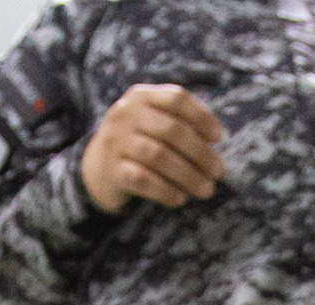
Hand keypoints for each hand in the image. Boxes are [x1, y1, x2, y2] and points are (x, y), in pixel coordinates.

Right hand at [81, 84, 223, 212]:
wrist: (95, 169)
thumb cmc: (136, 143)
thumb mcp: (152, 122)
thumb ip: (178, 122)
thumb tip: (214, 140)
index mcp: (141, 96)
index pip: (176, 99)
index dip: (201, 117)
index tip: (219, 139)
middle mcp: (126, 114)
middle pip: (171, 130)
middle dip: (200, 153)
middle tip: (218, 173)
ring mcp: (116, 142)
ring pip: (159, 157)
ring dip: (188, 176)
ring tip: (206, 190)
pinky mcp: (111, 171)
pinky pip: (143, 180)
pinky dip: (165, 190)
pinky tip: (180, 199)